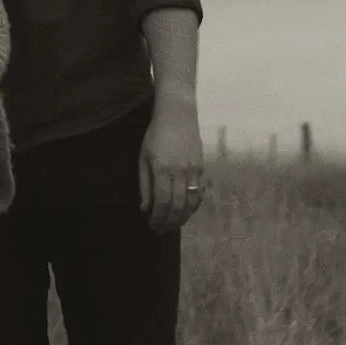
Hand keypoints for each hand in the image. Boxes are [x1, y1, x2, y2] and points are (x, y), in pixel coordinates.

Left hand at [139, 102, 205, 233]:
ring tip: (173, 226)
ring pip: (191, 202)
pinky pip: (199, 192)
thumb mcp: (143, 157)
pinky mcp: (201, 167)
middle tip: (162, 231)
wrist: (178, 114)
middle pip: (177, 206)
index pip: (162, 202)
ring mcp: (193, 169)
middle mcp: (179, 171)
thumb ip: (145, 184)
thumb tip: (145, 208)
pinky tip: (185, 212)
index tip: (152, 225)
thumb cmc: (155, 134)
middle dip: (169, 222)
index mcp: (162, 168)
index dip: (157, 217)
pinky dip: (192, 206)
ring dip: (182, 218)